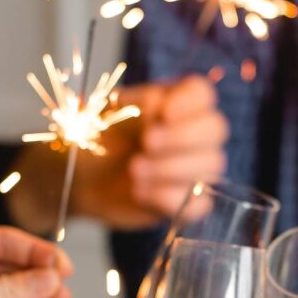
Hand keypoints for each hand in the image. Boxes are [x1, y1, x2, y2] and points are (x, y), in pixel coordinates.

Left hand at [7, 75, 227, 232]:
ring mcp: (195, 170)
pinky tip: (139, 192)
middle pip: (215, 129)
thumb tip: (159, 104)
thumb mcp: (111, 113)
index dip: (190, 102)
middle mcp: (194, 135)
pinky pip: (198, 204)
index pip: (202, 94)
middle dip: (181, 136)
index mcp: (177, 104)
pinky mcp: (188, 203)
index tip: (163, 113)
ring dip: (169, 168)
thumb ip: (137, 106)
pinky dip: (167, 198)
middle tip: (146, 142)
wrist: (81, 177)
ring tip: (134, 170)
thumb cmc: (100, 139)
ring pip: (210, 166)